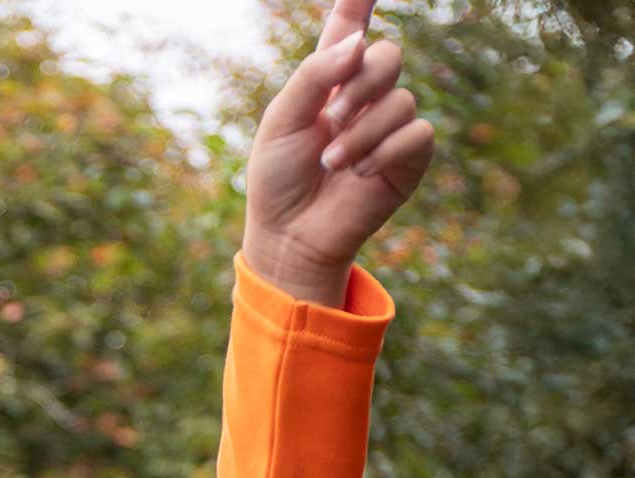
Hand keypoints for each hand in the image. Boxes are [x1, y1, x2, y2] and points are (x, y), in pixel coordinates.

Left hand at [243, 1, 434, 303]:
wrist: (290, 235)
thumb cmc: (278, 179)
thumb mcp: (282, 120)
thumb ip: (314, 75)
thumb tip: (358, 43)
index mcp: (329, 79)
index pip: (351, 26)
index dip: (361, 1)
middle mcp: (364, 97)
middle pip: (389, 56)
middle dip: (362, 84)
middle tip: (333, 116)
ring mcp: (389, 127)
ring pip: (400, 100)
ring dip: (363, 133)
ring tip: (332, 164)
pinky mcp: (408, 159)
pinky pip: (417, 133)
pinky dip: (384, 152)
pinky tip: (358, 175)